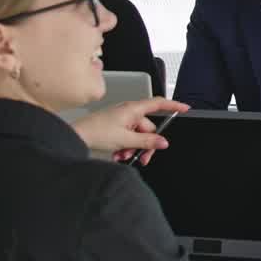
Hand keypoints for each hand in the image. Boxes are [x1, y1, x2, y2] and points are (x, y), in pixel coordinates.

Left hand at [73, 98, 188, 163]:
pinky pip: (128, 137)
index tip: (185, 108)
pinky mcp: (115, 126)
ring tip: (123, 155)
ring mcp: (121, 119)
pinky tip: (118, 153)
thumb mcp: (126, 140)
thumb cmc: (95, 132)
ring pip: (138, 135)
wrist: (75, 136)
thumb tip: (162, 142)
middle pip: (148, 127)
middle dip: (145, 144)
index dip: (173, 105)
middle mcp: (128, 112)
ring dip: (133, 147)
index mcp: (133, 109)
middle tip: (142, 156)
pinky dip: (126, 146)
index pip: (159, 103)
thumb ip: (147, 142)